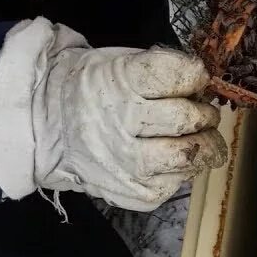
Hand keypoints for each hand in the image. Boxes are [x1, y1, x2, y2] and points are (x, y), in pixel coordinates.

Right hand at [0, 20, 226, 210]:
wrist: (50, 125)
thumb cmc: (98, 89)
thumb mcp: (122, 62)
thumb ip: (165, 71)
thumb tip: (205, 87)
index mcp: (120, 82)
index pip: (175, 76)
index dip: (195, 75)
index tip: (196, 77)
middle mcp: (120, 124)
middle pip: (187, 119)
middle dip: (204, 114)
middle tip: (201, 112)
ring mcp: (125, 163)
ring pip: (188, 156)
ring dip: (205, 145)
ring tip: (198, 137)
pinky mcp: (135, 193)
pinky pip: (176, 182)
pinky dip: (184, 170)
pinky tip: (173, 158)